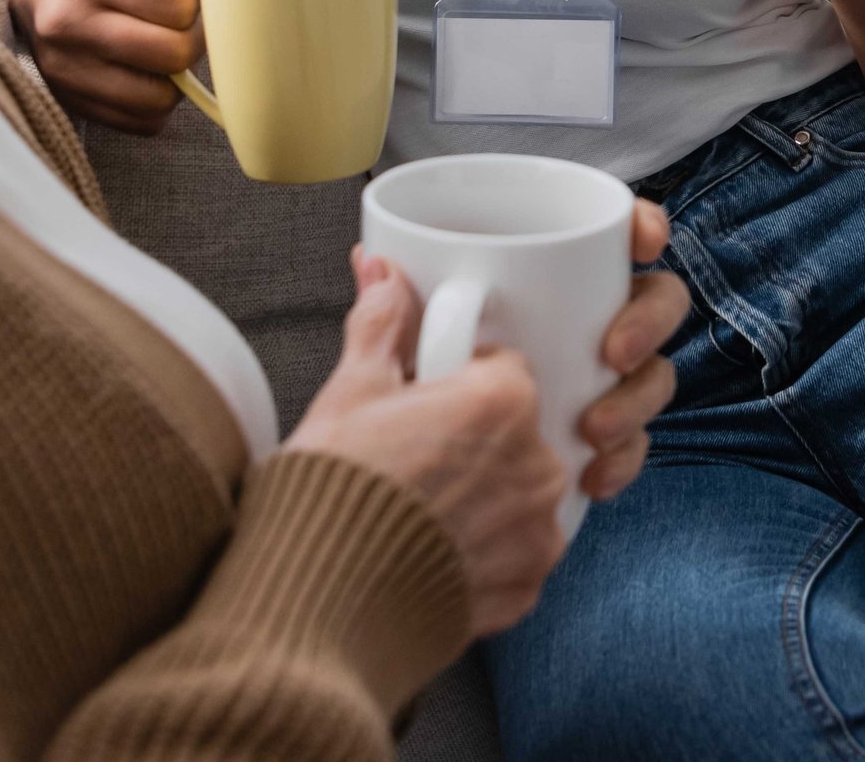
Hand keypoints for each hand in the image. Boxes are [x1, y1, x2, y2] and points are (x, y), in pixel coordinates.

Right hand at [4, 0, 203, 133]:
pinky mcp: (69, 100)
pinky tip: (146, 72)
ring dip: (176, 76)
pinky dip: (155, 103)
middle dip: (193, 38)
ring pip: (159, 97)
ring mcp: (65, 67)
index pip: (176, 2)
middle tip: (184, 24)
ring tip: (164, 48)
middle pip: (173, 53)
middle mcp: (70, 21)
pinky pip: (140, 123)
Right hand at [285, 202, 688, 637]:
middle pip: (519, 429)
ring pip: (522, 490)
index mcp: (504, 401)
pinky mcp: (529, 588)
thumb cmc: (338, 481)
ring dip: (488, 490)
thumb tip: (380, 268)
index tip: (430, 393)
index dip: (464, 377)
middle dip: (478, 435)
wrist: (325, 596)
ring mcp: (540, 534)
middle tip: (421, 448)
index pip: (507, 369)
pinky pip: (518, 549)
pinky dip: (487, 545)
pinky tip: (439, 544)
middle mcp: (539, 465)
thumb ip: (380, 322)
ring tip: (425, 500)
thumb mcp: (353, 386)